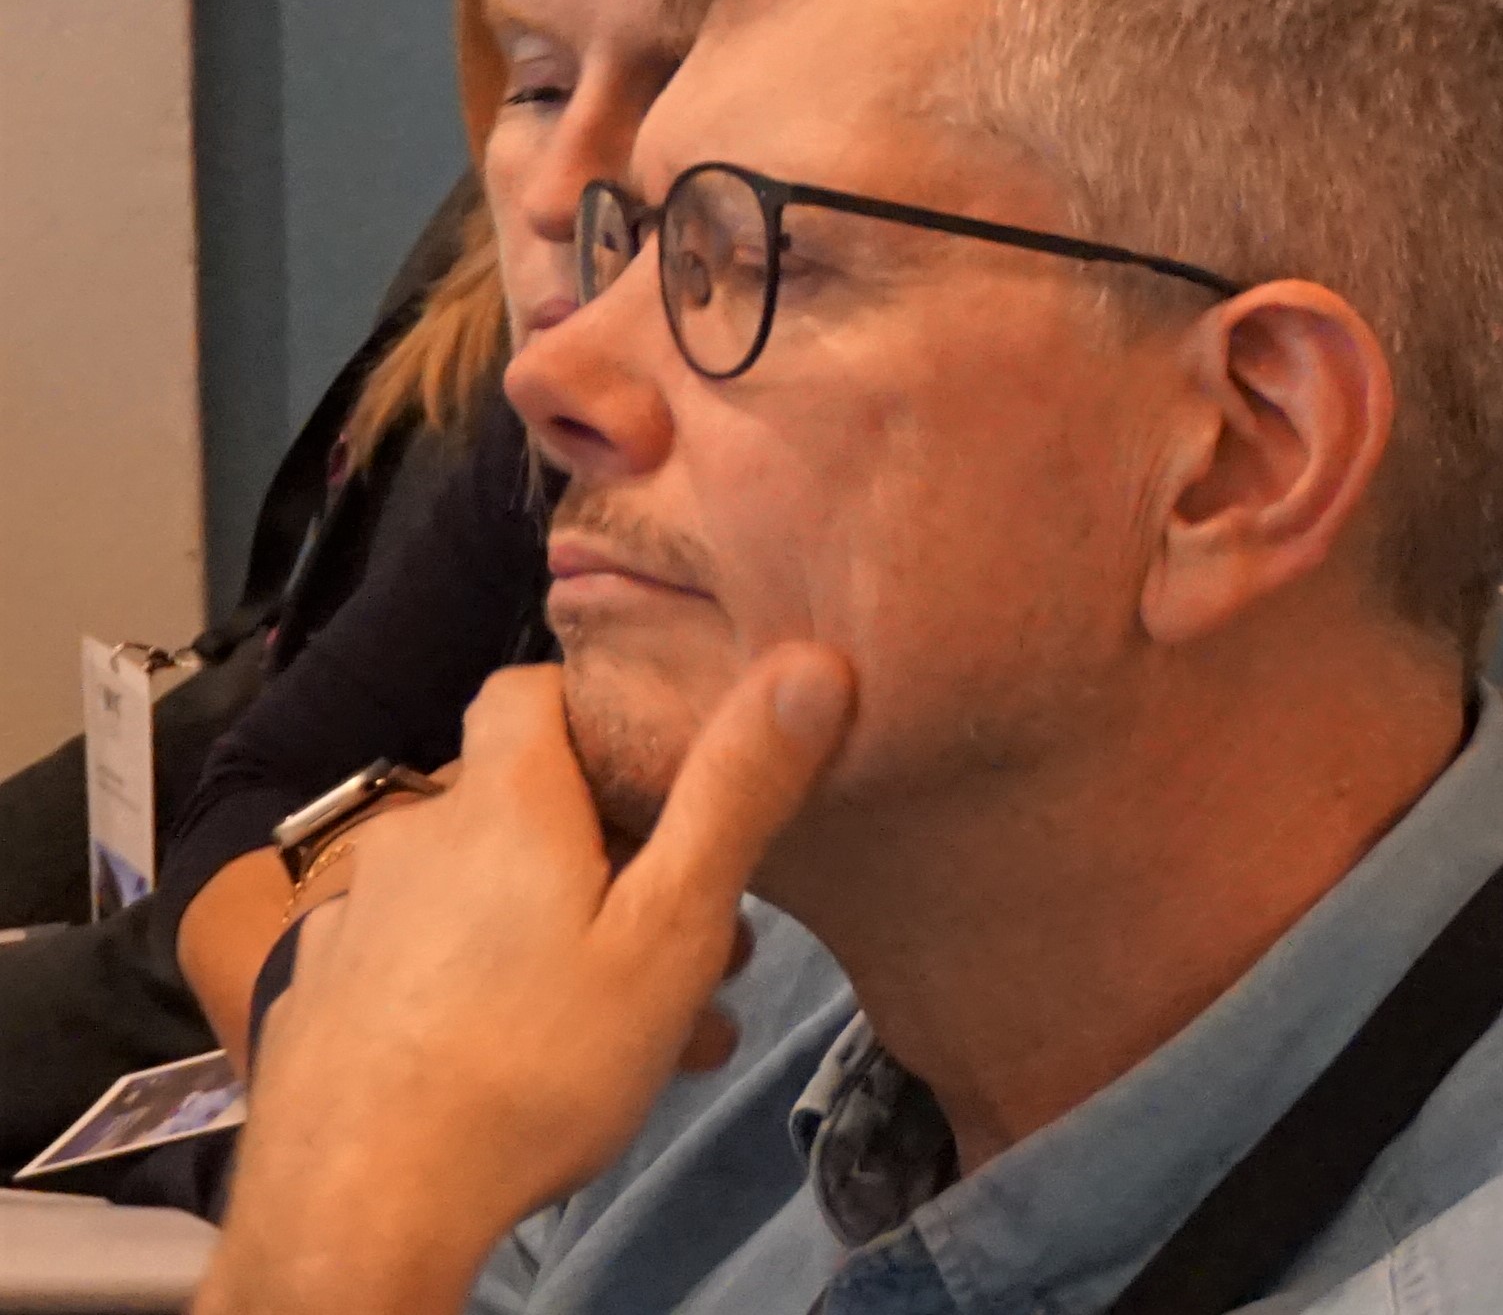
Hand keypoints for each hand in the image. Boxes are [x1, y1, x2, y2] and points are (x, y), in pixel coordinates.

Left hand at [204, 649, 854, 1314]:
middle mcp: (412, 839)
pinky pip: (414, 968)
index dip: (593, 711)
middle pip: (519, 811)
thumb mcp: (671, 931)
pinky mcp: (316, 1003)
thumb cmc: (535, 1061)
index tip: (658, 775)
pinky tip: (510, 1065)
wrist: (354, 1214)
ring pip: (475, 902)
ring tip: (625, 1034)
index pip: (528, 688)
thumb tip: (812, 661)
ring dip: (550, 940)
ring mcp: (351, 924)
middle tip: (685, 947)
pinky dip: (469, 991)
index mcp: (500, 802)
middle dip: (607, 863)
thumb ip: (736, 795)